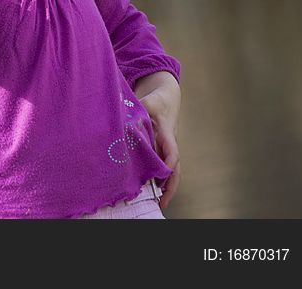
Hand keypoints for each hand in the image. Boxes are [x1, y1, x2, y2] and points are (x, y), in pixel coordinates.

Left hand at [134, 72, 180, 209]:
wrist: (166, 99)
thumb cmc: (155, 101)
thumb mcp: (146, 103)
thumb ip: (137, 113)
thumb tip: (126, 125)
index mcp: (167, 132)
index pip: (172, 150)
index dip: (169, 161)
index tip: (164, 173)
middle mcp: (170, 144)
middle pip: (175, 167)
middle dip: (170, 184)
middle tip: (162, 201)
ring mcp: (166, 148)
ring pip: (170, 170)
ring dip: (165, 185)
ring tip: (158, 202)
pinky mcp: (161, 150)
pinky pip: (162, 166)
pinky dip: (159, 178)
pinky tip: (150, 189)